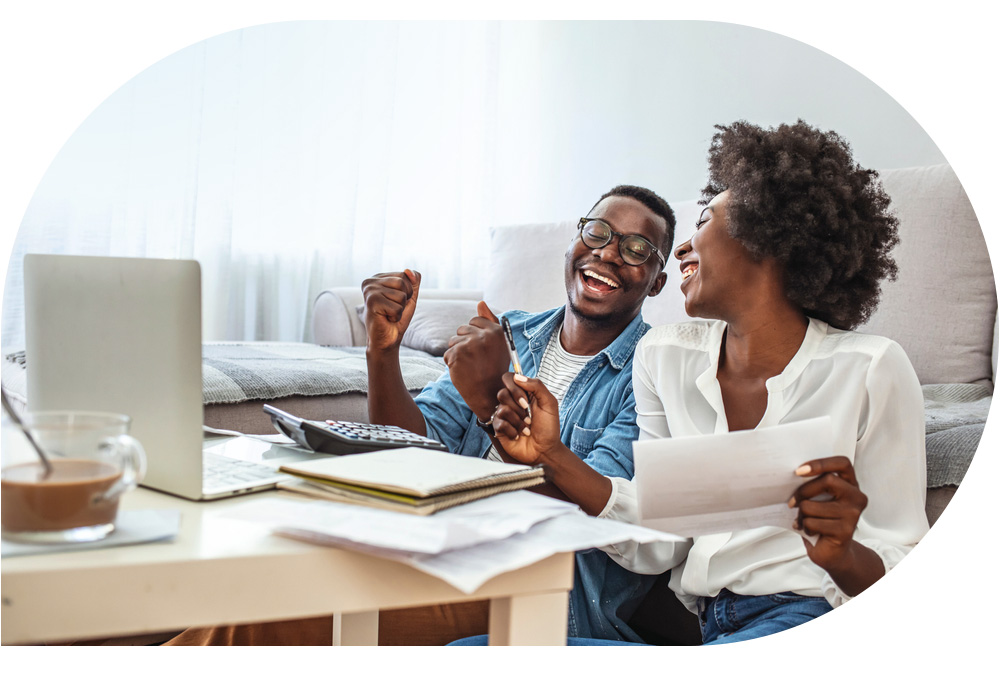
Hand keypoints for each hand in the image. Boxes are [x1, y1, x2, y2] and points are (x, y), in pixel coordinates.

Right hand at [361, 270, 419, 351]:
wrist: (386, 339)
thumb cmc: (396, 317)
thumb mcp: (409, 296)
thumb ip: (413, 281)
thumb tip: (408, 270)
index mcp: (378, 277)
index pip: (405, 275)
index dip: (407, 291)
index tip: (395, 301)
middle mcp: (370, 281)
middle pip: (403, 282)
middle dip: (405, 299)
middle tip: (392, 308)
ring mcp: (369, 291)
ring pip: (401, 295)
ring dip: (400, 309)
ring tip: (389, 314)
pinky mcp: (371, 302)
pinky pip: (397, 307)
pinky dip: (396, 316)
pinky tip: (386, 319)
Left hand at [442, 302, 509, 420]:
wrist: (489, 395)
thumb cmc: (494, 369)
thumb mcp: (498, 344)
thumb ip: (490, 321)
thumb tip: (480, 302)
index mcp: (496, 331)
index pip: (475, 320)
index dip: (474, 334)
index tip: (480, 348)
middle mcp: (484, 336)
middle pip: (462, 329)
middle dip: (464, 343)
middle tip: (475, 360)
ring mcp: (470, 345)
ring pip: (453, 341)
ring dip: (457, 353)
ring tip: (470, 366)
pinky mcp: (457, 355)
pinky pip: (447, 354)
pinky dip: (452, 364)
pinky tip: (464, 372)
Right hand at [492, 373, 560, 464]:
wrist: (545, 450)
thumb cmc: (548, 427)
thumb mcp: (549, 403)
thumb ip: (537, 386)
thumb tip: (518, 377)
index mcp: (523, 393)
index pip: (509, 379)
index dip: (514, 388)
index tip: (525, 400)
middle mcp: (512, 402)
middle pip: (502, 393)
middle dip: (518, 408)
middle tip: (529, 417)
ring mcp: (504, 415)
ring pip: (502, 409)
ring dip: (518, 421)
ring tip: (527, 428)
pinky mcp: (499, 428)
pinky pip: (500, 423)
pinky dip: (513, 430)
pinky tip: (519, 435)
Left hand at [789, 456, 869, 573]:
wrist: (832, 551)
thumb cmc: (821, 520)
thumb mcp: (819, 498)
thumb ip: (814, 485)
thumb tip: (792, 475)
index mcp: (850, 484)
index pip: (842, 463)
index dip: (821, 463)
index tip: (799, 470)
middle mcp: (856, 497)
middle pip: (827, 480)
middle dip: (803, 491)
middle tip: (792, 502)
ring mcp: (853, 514)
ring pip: (812, 505)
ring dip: (801, 514)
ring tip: (804, 520)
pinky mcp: (845, 531)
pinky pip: (813, 523)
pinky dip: (805, 527)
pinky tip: (810, 531)